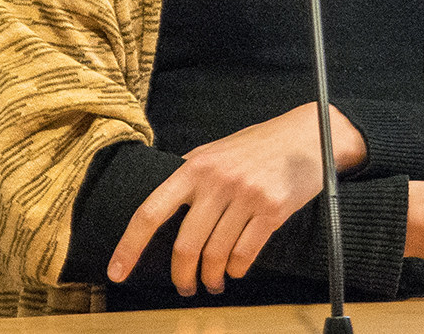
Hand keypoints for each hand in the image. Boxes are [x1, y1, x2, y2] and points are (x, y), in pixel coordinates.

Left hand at [107, 102, 366, 295]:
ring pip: (216, 254)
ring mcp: (246, 196)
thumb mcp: (218, 149)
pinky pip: (245, 254)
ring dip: (211, 277)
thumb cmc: (260, 144)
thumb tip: (164, 202)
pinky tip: (235, 270)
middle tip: (184, 287)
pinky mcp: (273, 210)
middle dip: (181, 277)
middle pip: (185, 245)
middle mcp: (218, 181)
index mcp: (195, 167)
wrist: (306, 135)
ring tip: (212, 282)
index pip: (151, 211)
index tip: (117, 271)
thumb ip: (192, 173)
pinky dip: (237, 270)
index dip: (130, 246)